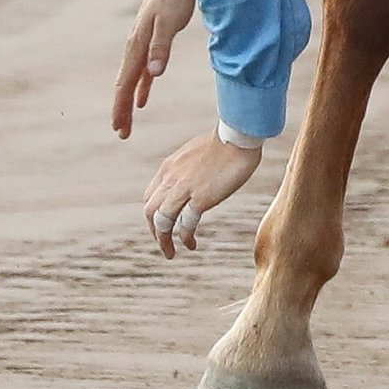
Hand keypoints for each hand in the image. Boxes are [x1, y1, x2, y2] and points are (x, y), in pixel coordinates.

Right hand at [112, 0, 197, 139]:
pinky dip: (141, 86)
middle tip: (121, 133)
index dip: (122, 107)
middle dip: (121, 110)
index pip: (125, 83)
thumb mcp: (170, 21)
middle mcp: (136, 46)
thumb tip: (153, 75)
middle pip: (124, 84)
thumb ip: (161, 47)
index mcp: (137, 44)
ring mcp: (143, 43)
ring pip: (132, 79)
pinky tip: (143, 98)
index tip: (119, 129)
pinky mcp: (153, 40)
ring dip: (129, 101)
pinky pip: (143, 70)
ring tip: (126, 123)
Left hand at [142, 129, 262, 259]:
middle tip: (164, 243)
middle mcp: (171, 179)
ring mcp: (184, 189)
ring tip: (171, 253)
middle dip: (155, 231)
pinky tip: (191, 244)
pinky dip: (184, 237)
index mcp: (169, 167)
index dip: (154, 215)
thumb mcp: (194, 154)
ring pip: (162, 221)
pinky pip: (185, 224)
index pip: (150, 197)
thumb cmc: (224, 142)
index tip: (164, 224)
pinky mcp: (201, 198)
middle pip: (150, 212)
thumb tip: (189, 181)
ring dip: (164, 241)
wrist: (238, 136)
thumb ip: (186, 169)